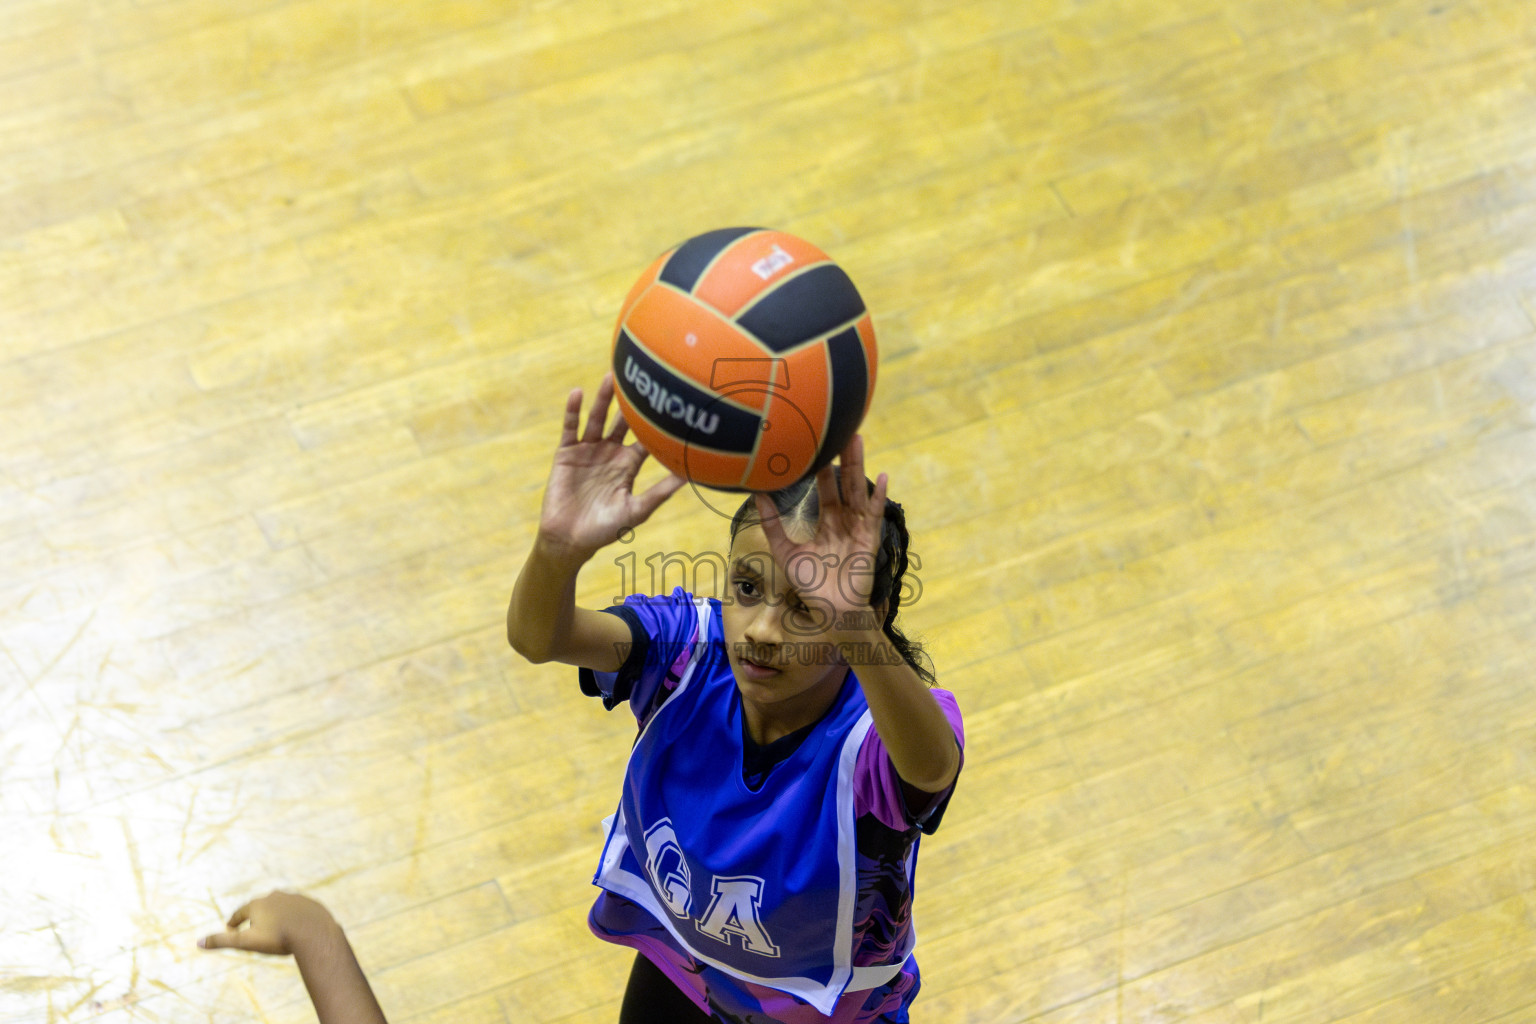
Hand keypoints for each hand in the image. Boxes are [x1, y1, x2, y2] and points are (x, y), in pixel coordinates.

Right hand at [198, 890, 338, 957]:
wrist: (314, 932)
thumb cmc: (278, 938)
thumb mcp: (247, 942)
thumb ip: (223, 941)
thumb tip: (198, 942)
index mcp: (258, 904)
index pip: (241, 912)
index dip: (235, 921)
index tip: (231, 928)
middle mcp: (275, 896)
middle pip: (260, 906)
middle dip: (254, 915)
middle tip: (250, 925)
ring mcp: (294, 898)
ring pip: (280, 905)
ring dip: (274, 913)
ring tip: (272, 924)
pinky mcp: (309, 903)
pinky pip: (298, 909)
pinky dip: (293, 915)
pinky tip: (294, 923)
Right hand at [539, 373, 684, 559]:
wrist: (570, 539)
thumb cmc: (605, 530)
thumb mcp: (636, 511)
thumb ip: (660, 493)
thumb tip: (688, 477)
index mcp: (628, 465)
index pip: (645, 438)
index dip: (656, 423)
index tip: (671, 404)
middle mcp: (609, 453)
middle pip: (622, 422)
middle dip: (631, 403)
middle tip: (643, 380)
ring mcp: (588, 451)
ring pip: (597, 419)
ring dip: (603, 399)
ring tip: (611, 377)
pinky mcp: (567, 453)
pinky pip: (570, 428)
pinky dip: (573, 411)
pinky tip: (577, 393)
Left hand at [753, 435, 886, 634]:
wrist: (830, 611)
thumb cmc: (810, 584)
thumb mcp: (785, 551)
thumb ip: (773, 524)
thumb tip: (757, 496)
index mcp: (828, 521)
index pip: (825, 488)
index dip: (820, 468)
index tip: (814, 445)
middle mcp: (845, 520)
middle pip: (844, 482)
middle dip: (842, 457)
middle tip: (839, 429)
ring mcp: (859, 527)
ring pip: (858, 490)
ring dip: (859, 465)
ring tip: (856, 440)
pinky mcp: (870, 539)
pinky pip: (876, 514)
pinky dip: (879, 497)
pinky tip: (883, 478)